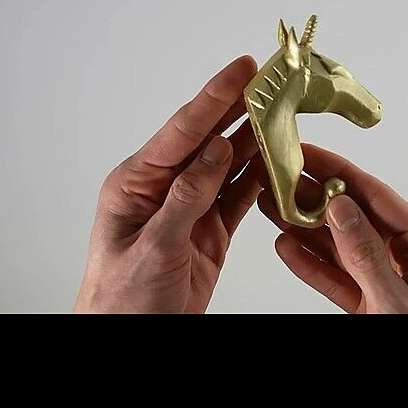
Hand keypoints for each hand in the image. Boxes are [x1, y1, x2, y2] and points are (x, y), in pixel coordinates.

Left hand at [74, 56, 260, 312]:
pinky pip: (239, 195)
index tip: (242, 69)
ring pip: (229, 164)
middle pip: (209, 138)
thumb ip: (187, 196)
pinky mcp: (211, 228)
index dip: (215, 96)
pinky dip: (261, 179)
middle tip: (269, 79)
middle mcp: (166, 187)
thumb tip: (217, 149)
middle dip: (239, 107)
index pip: (183, 130)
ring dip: (255, 140)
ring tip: (284, 114)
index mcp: (138, 182)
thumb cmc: (123, 300)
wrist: (132, 339)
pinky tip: (278, 161)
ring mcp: (191, 206)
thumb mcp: (154, 247)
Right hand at [257, 144, 407, 313]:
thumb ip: (367, 257)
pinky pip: (341, 279)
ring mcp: (393, 281)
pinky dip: (313, 265)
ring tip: (271, 203)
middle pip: (354, 217)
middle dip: (313, 196)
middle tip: (278, 176)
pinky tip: (286, 245)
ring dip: (305, 227)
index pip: (376, 196)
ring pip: (342, 247)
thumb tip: (340, 208)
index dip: (337, 171)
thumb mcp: (399, 307)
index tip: (306, 153)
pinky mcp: (376, 304)